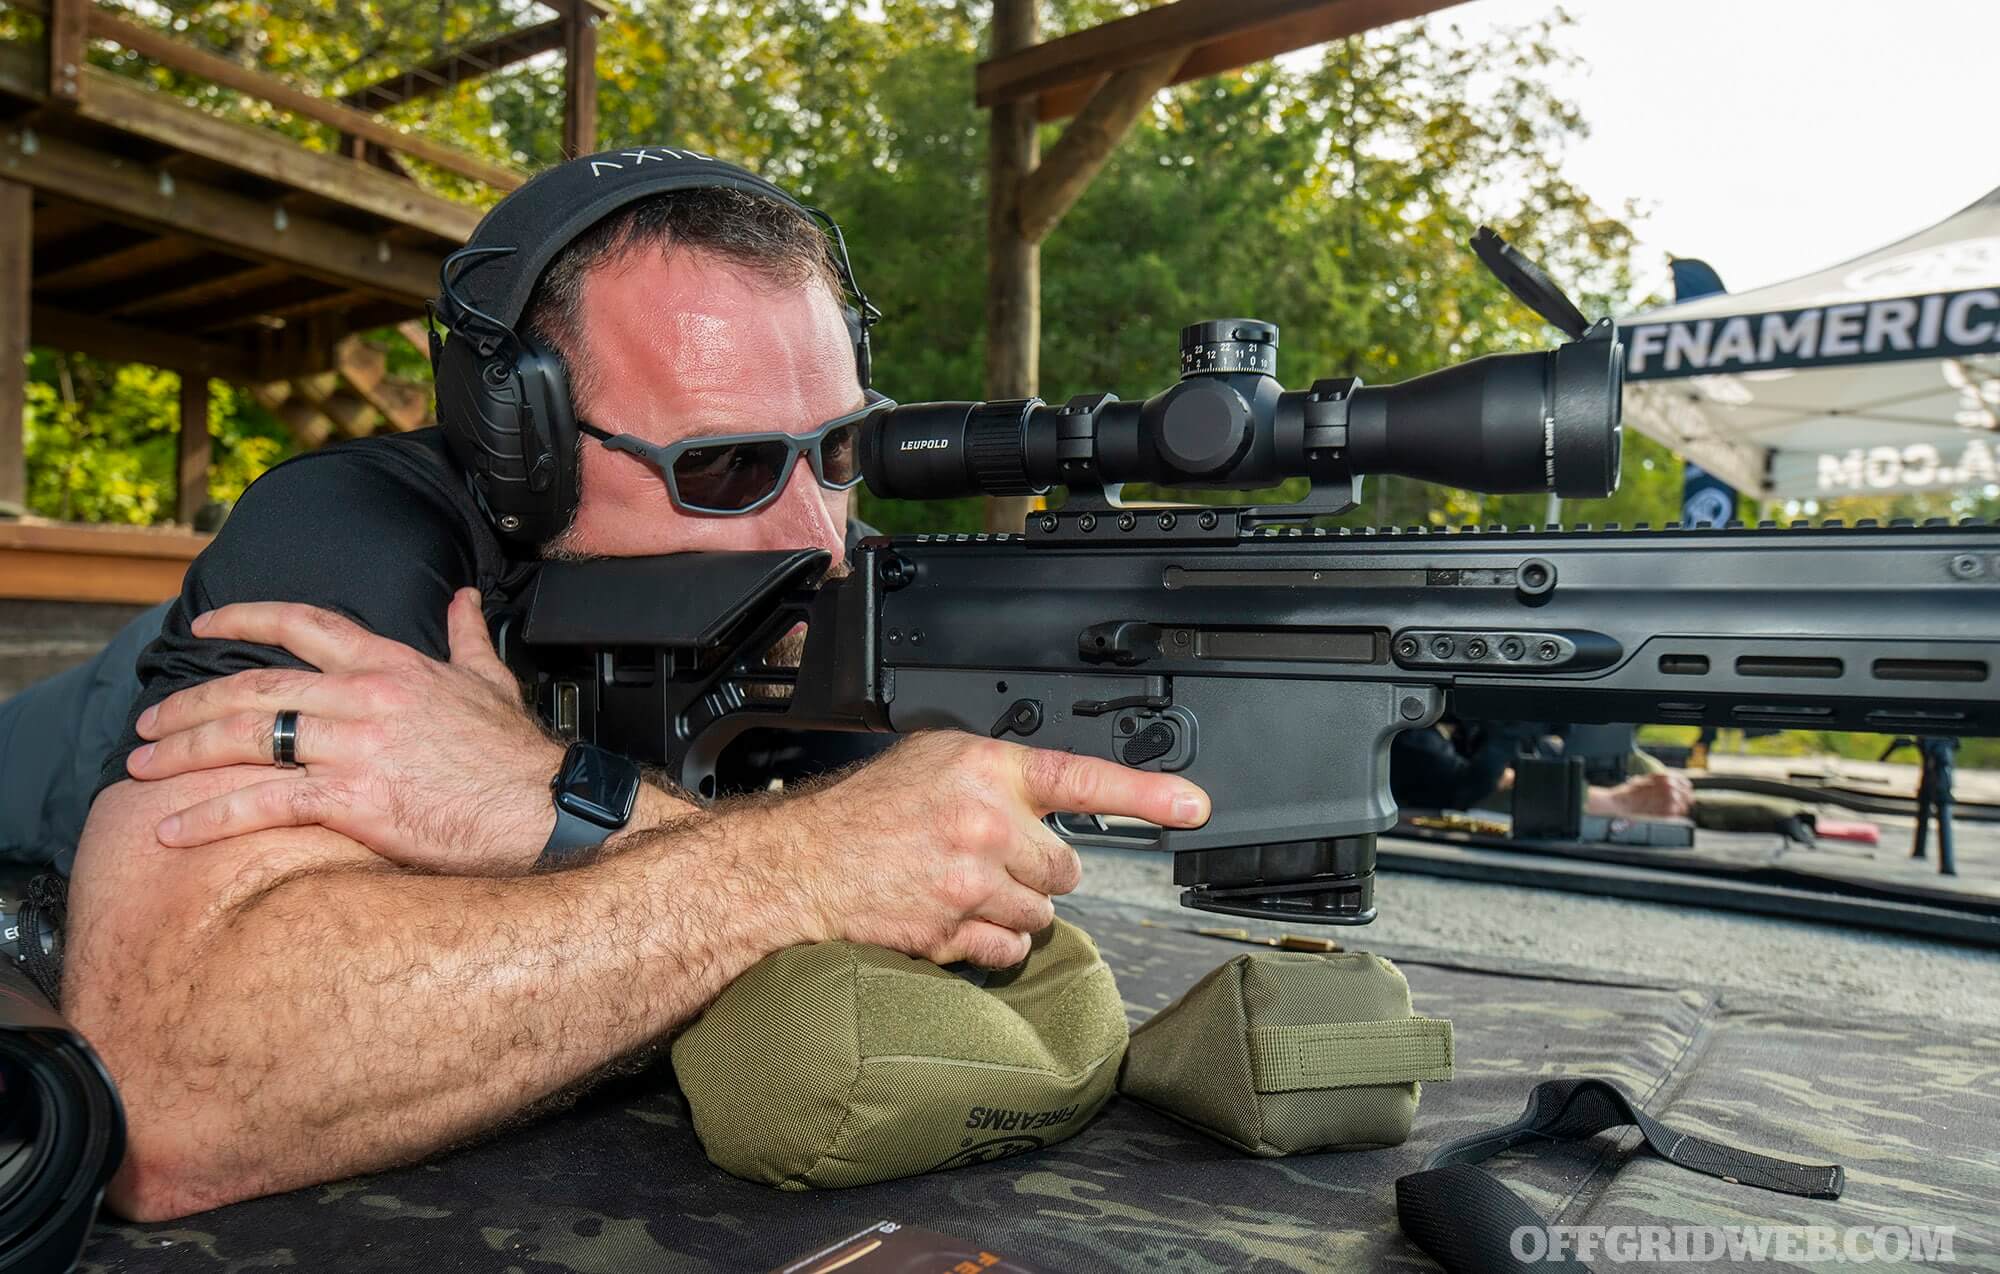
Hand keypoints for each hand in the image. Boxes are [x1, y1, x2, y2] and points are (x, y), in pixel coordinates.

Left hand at [127, 590, 566, 872]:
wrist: (545, 807)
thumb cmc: (518, 753)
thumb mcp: (490, 680)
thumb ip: (466, 636)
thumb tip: (462, 599)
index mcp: (391, 663)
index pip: (303, 623)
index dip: (244, 618)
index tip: (202, 625)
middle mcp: (363, 696)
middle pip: (252, 687)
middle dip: (187, 705)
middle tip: (147, 725)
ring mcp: (355, 746)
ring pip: (245, 738)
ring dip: (182, 753)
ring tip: (142, 769)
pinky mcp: (353, 800)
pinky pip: (263, 802)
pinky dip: (209, 816)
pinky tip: (172, 829)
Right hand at [771, 731, 1210, 967]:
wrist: (797, 868)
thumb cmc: (857, 817)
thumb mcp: (930, 764)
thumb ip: (992, 778)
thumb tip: (1041, 805)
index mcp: (984, 769)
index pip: (1083, 778)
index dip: (1148, 795)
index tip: (1195, 806)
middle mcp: (984, 823)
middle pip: (1065, 868)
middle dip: (1037, 872)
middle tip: (992, 864)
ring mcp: (971, 882)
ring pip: (1040, 914)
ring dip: (1013, 911)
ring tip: (963, 892)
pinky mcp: (954, 932)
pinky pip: (1009, 951)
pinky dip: (991, 946)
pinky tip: (956, 925)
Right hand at [1587, 771, 1694, 818]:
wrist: (1621, 801)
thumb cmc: (1630, 790)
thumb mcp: (1646, 778)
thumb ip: (1661, 780)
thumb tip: (1674, 785)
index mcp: (1665, 777)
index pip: (1685, 782)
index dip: (1687, 788)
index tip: (1687, 792)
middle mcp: (1669, 786)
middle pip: (1687, 794)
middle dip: (1686, 799)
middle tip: (1685, 803)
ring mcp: (1669, 798)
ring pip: (1684, 805)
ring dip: (1681, 808)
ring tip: (1676, 810)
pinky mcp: (1666, 810)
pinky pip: (1677, 813)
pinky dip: (1674, 814)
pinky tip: (1669, 814)